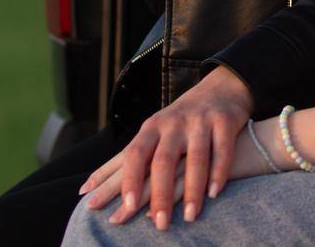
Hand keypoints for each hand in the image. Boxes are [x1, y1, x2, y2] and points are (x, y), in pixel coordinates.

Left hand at [79, 65, 254, 229]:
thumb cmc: (180, 123)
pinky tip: (214, 193)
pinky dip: (218, 172)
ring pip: (196, 158)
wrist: (221, 89)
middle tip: (158, 226)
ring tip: (189, 218)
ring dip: (192, 190)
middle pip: (163, 161)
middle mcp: (173, 124)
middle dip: (159, 195)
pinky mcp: (224, 122)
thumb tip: (90, 190)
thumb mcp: (154, 134)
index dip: (125, 182)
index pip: (132, 155)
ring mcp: (199, 122)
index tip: (118, 209)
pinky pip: (221, 150)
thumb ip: (129, 161)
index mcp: (151, 128)